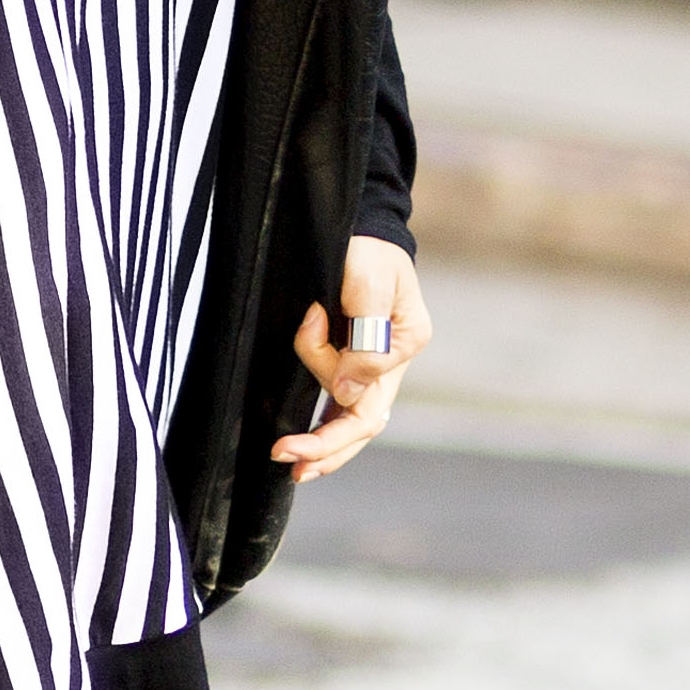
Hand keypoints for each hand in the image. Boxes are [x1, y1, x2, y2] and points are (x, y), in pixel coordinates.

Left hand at [274, 239, 424, 486]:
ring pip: (343, 414)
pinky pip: (336, 403)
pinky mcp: (349, 360)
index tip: (292, 440)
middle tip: (286, 460)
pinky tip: (303, 445)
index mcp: (403, 346)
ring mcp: (370, 366)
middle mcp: (389, 364)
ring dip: (319, 429)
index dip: (330, 431)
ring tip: (297, 396)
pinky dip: (320, 425)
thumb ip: (366, 340)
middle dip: (323, 449)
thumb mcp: (371, 285)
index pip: (368, 406)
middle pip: (361, 424)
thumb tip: (346, 390)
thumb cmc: (368, 250)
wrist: (359, 229)